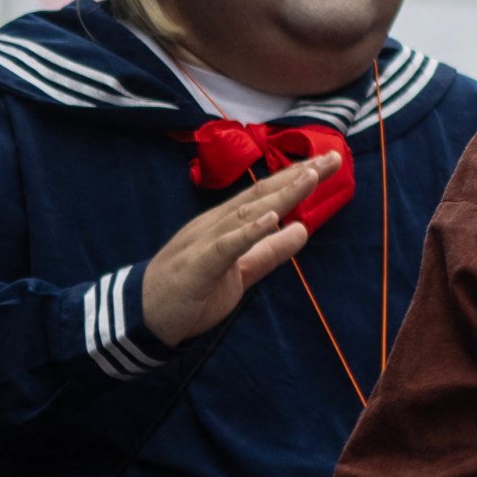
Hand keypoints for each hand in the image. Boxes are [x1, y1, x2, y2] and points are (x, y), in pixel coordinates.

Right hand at [142, 152, 342, 347]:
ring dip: (280, 195)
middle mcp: (215, 225)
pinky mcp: (197, 266)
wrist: (142, 319)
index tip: (329, 162)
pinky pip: (225, 246)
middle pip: (260, 195)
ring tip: (311, 177)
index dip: (296, 177)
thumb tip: (303, 230)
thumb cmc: (191, 291)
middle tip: (333, 157)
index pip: (265, 194)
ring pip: (246, 213)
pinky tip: (271, 218)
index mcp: (224, 224)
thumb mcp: (240, 271)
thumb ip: (269, 251)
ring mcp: (204, 243)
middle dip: (298, 175)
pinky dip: (248, 232)